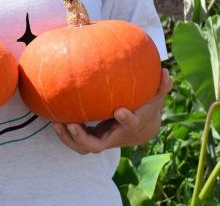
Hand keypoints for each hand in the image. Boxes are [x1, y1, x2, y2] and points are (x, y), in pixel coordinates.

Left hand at [52, 67, 171, 154]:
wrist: (143, 130)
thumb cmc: (147, 107)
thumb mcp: (156, 96)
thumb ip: (161, 85)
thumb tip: (165, 71)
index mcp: (131, 125)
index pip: (130, 125)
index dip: (126, 120)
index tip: (120, 110)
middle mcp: (114, 136)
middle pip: (98, 145)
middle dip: (84, 138)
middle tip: (73, 125)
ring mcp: (102, 140)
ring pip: (84, 147)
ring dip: (69, 138)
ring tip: (57, 123)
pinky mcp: (92, 138)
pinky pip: (77, 141)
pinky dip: (65, 133)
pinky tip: (54, 117)